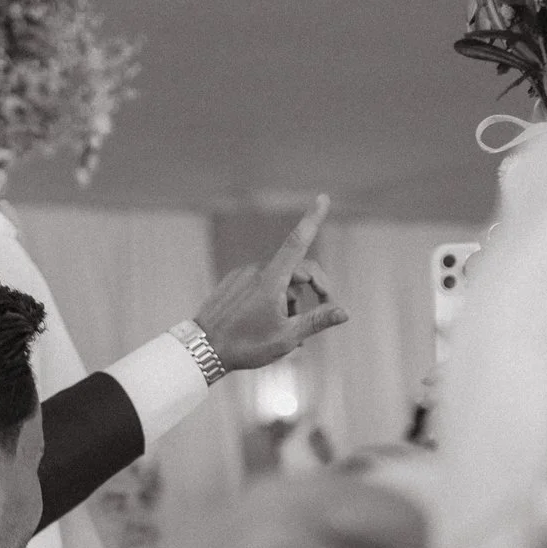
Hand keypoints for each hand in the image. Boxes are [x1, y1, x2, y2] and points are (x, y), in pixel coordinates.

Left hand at [193, 195, 349, 371]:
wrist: (202, 350)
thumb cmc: (246, 345)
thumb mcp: (287, 337)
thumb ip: (317, 320)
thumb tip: (344, 312)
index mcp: (271, 279)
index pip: (298, 242)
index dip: (313, 219)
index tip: (323, 197)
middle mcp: (256, 271)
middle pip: (297, 269)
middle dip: (315, 288)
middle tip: (325, 311)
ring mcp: (242, 275)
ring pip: (279, 280)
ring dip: (292, 300)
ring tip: (290, 329)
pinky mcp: (233, 283)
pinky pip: (261, 284)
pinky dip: (273, 299)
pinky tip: (271, 323)